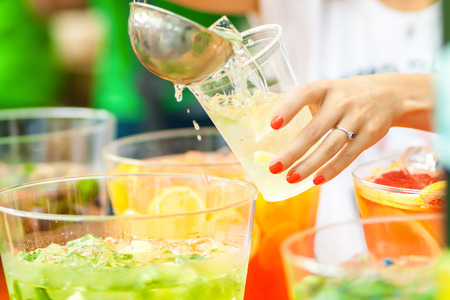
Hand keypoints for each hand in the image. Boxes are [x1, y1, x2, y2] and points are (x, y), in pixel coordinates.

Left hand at [268, 73, 433, 184]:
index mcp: (325, 88)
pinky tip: (315, 180)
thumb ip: (300, 105)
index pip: (304, 94)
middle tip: (274, 167)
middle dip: (293, 152)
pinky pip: (348, 156)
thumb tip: (265, 128)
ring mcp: (358, 119)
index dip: (288, 109)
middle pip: (314, 131)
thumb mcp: (324, 91)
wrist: (388, 95)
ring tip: (290, 178)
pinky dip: (331, 170)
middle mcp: (341, 102)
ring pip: (330, 147)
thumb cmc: (343, 96)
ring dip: (309, 165)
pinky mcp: (370, 135)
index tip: (273, 125)